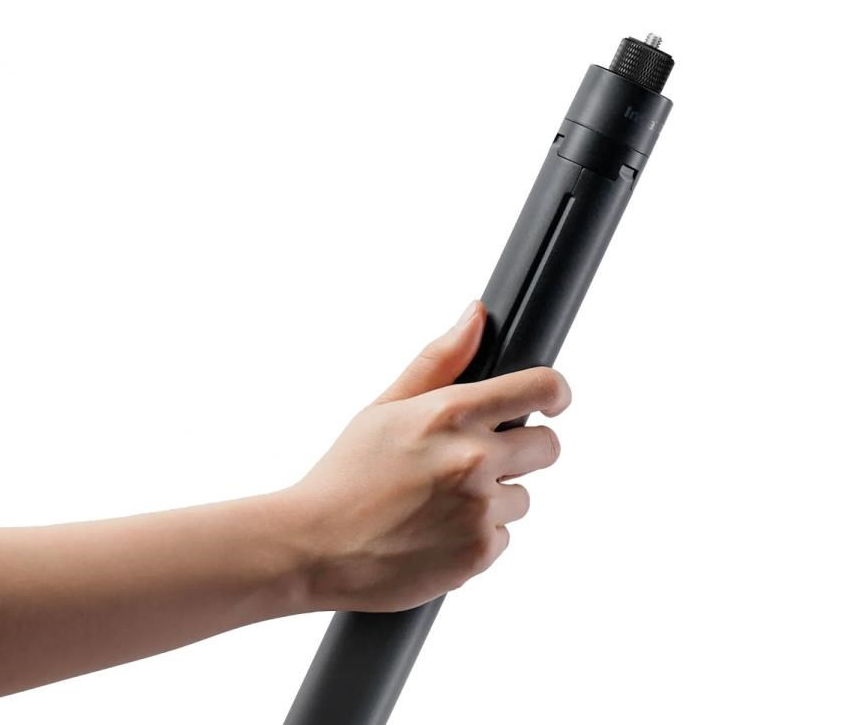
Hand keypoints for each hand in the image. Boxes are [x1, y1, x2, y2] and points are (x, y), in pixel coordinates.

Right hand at [283, 301, 570, 612]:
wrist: (311, 548)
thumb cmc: (346, 473)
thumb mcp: (386, 407)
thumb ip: (440, 361)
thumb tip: (477, 314)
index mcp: (451, 412)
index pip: (541, 388)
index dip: (556, 393)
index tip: (554, 401)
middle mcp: (474, 458)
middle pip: (549, 447)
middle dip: (525, 451)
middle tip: (481, 462)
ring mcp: (479, 509)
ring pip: (522, 498)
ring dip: (493, 500)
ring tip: (437, 505)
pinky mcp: (478, 553)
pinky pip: (501, 538)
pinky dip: (476, 538)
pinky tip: (434, 535)